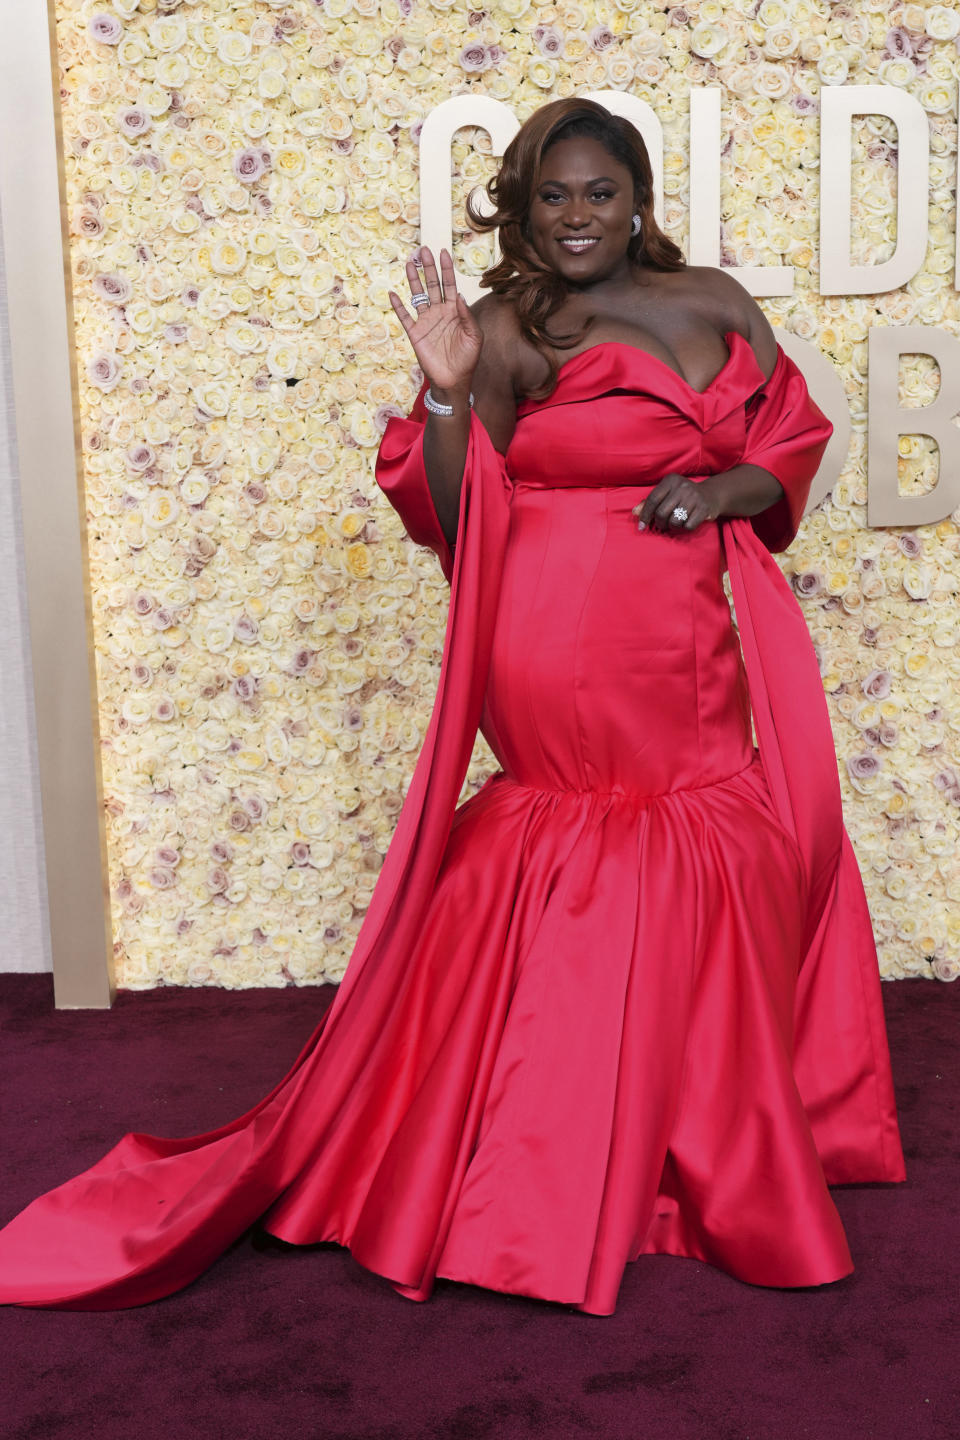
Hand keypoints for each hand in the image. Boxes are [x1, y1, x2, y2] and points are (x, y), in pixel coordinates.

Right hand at [388, 246, 482, 395]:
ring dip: (413, 280)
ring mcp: (426, 322)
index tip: (443, 252)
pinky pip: (405, 317)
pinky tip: (393, 293)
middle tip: (423, 250)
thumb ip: (468, 316)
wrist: (453, 380)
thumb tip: (460, 296)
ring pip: (418, 296)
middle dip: (428, 268)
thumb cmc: (467, 359)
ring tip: (408, 263)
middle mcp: (439, 312)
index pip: (450, 285)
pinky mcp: (415, 334)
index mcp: (455, 311)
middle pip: (432, 285)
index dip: (446, 269)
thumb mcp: (475, 337)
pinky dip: (398, 306)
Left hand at [632, 474, 723, 534]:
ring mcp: (694, 496)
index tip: (642, 527)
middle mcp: (682, 486)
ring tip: (675, 522)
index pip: (652, 500)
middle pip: (662, 513)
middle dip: (660, 523)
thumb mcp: (666, 494)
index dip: (645, 515)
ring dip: (673, 526)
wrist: (710, 494)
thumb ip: (649, 502)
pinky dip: (685, 528)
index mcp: (670, 480)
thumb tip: (634, 512)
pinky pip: (688, 526)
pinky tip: (687, 521)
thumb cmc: (682, 496)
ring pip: (674, 521)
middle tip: (663, 525)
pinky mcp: (704, 508)